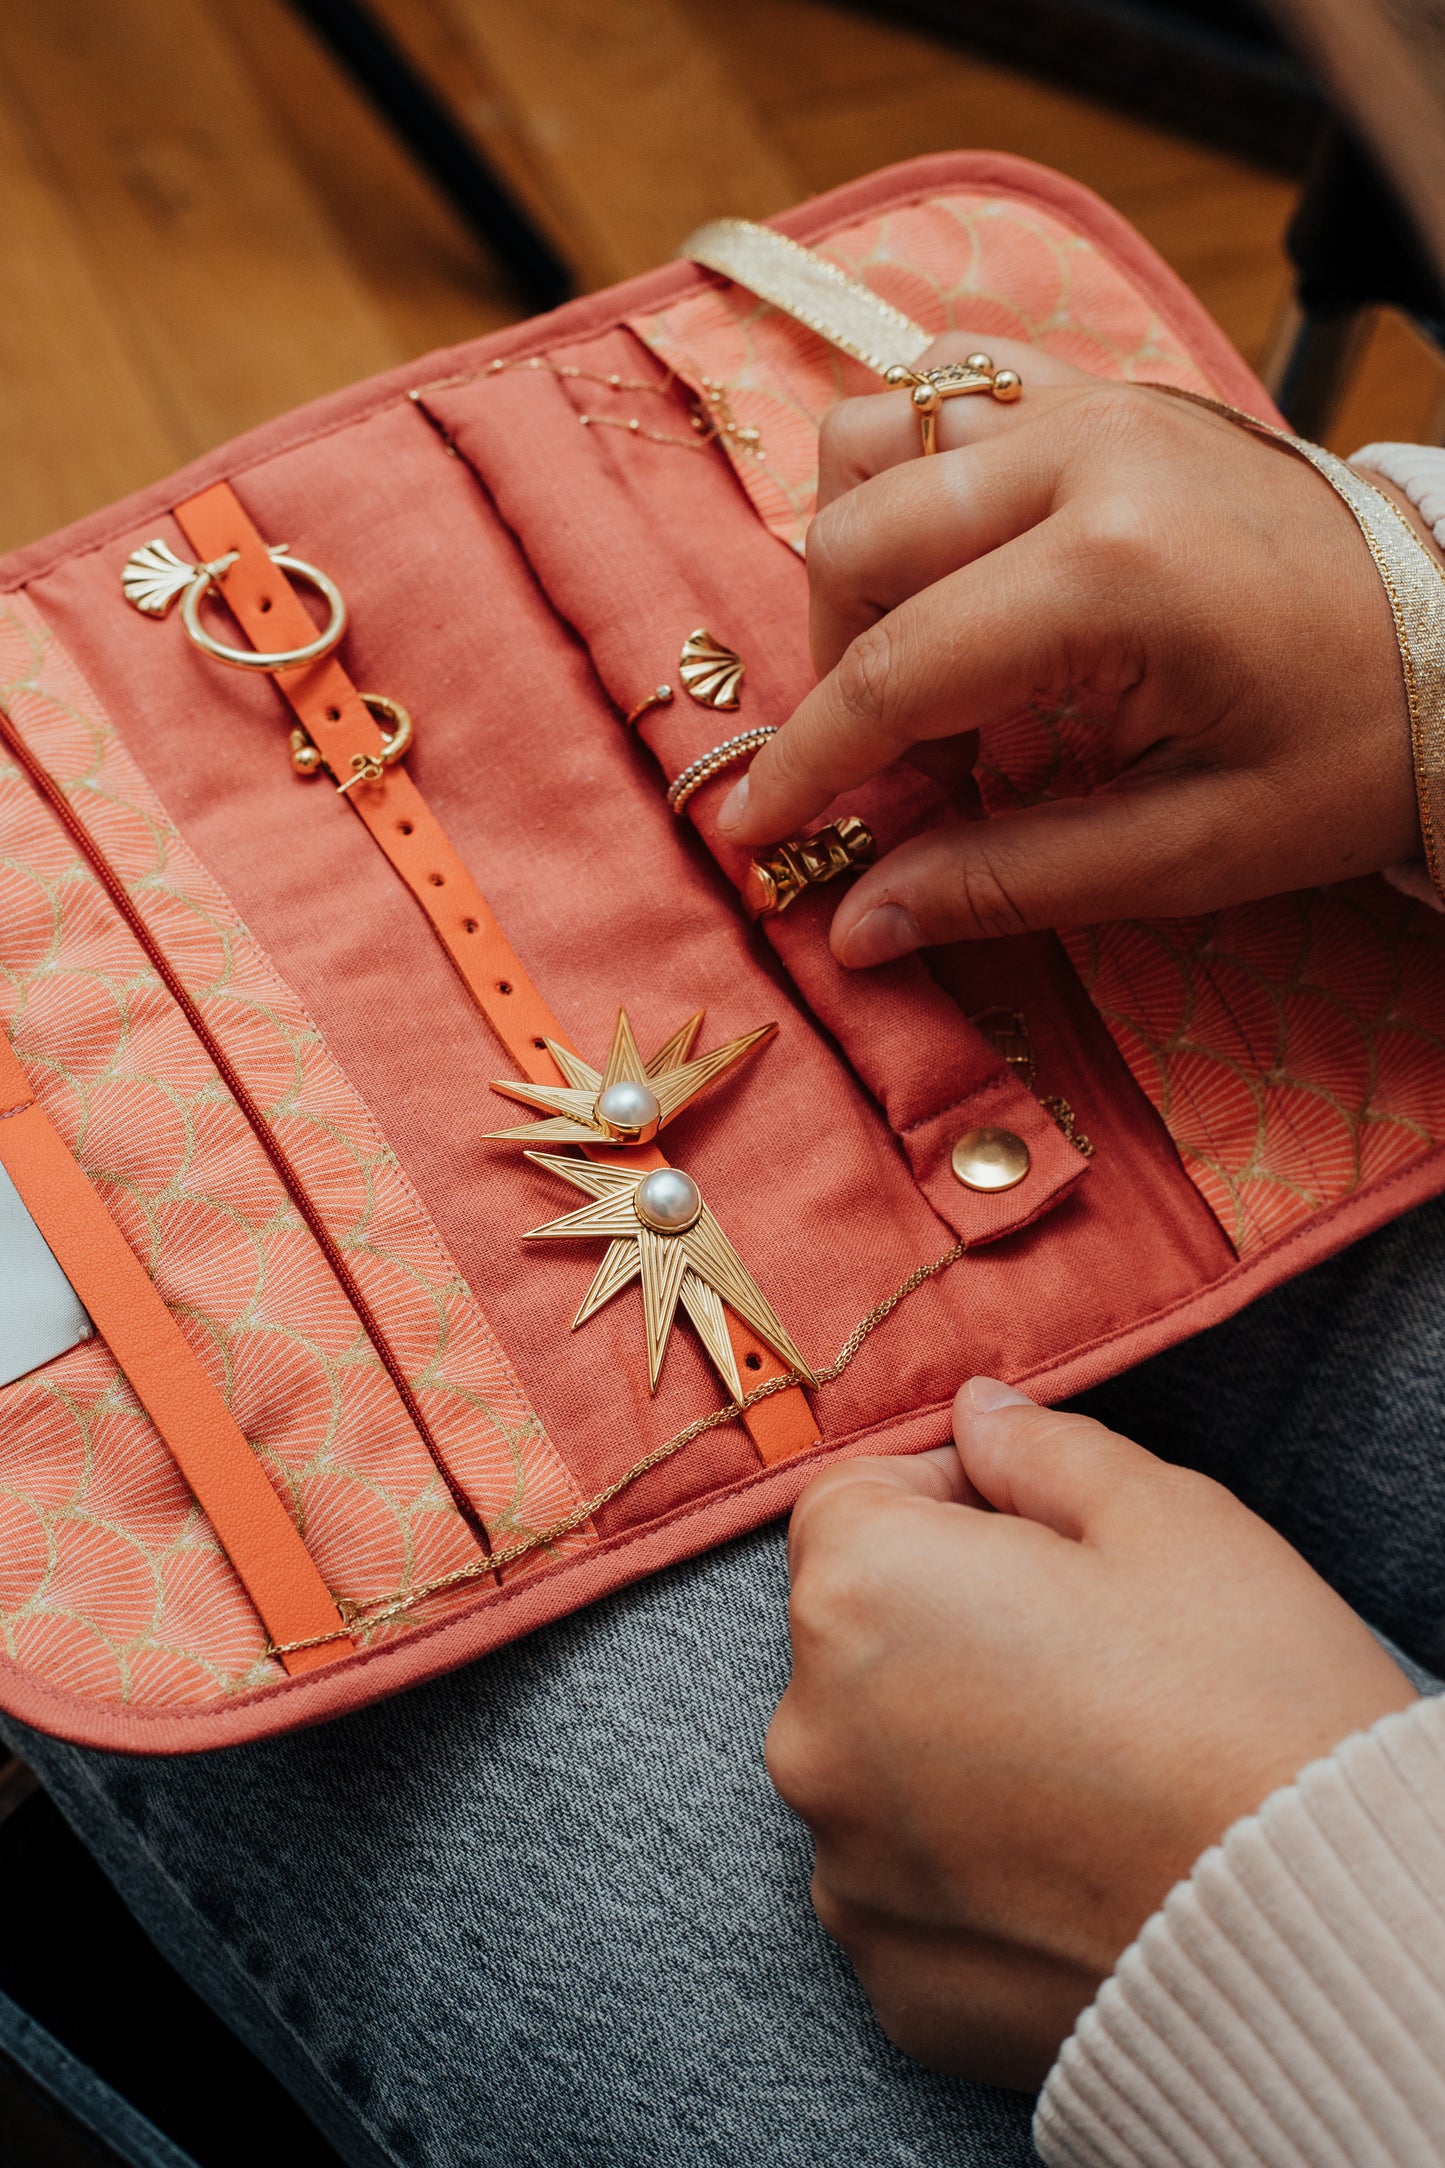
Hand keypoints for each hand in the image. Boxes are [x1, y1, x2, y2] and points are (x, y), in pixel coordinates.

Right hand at [717, 334, 1426, 965]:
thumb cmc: (1351, 753)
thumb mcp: (1190, 850)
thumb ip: (1009, 879)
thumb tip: (858, 925)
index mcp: (1115, 574)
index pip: (894, 674)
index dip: (808, 768)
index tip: (754, 837)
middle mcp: (1087, 455)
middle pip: (854, 545)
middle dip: (842, 677)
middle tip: (912, 773)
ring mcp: (1093, 401)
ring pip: (876, 444)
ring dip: (860, 567)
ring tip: (928, 664)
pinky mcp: (1103, 389)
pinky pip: (946, 387)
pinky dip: (910, 472)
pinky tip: (953, 563)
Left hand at [766, 1377, 1416, 2086]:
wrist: (1323, 1940)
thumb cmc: (1249, 1707)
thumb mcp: (1167, 1518)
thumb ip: (1041, 1449)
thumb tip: (976, 1413)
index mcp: (861, 1592)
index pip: (855, 1501)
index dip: (956, 1501)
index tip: (1048, 1543)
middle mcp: (812, 1733)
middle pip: (857, 1635)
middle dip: (948, 1623)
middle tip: (1089, 1659)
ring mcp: (845, 1870)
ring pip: (880, 1762)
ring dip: (951, 1749)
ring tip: (1092, 1767)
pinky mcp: (892, 1980)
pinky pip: (907, 1882)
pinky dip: (969, 1865)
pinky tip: (1075, 1860)